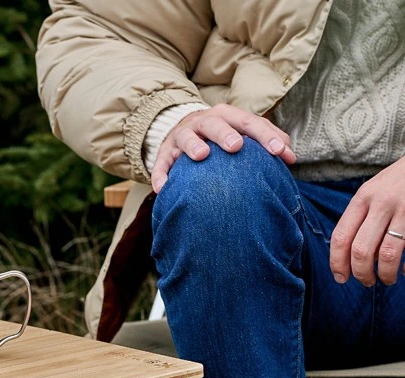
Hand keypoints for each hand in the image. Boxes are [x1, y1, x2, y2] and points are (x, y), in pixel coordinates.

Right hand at [151, 103, 295, 192]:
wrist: (180, 131)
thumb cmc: (218, 137)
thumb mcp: (239, 133)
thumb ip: (263, 142)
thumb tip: (291, 157)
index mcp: (226, 116)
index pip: (249, 122)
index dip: (265, 134)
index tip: (280, 151)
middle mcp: (203, 122)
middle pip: (215, 123)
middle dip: (226, 133)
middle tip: (237, 146)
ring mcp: (181, 136)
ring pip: (186, 138)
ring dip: (193, 145)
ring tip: (201, 155)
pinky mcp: (164, 153)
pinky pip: (160, 164)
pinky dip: (160, 174)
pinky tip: (163, 188)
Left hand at [330, 157, 404, 285]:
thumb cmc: (400, 180)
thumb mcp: (374, 189)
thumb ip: (360, 216)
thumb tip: (350, 255)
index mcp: (363, 197)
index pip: (340, 237)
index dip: (337, 263)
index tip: (341, 277)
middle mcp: (382, 203)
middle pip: (361, 250)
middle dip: (361, 273)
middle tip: (366, 281)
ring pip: (386, 254)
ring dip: (385, 274)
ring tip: (387, 279)